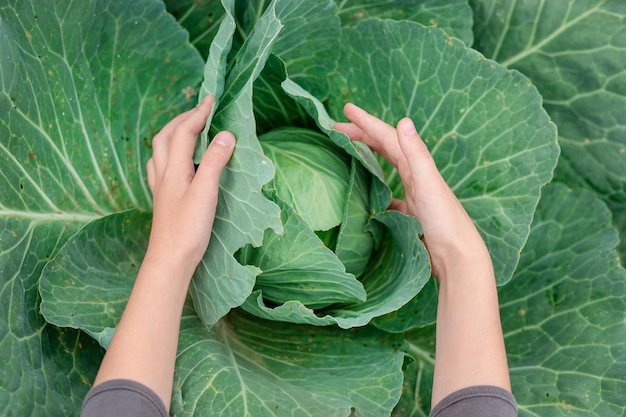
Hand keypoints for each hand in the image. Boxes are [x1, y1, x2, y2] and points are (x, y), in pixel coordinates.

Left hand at [145, 95, 234, 272]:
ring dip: (173, 133)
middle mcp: (163, 174)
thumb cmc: (188, 230)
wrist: (169, 261)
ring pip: (160, 150)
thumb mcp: (206, 193)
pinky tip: (174, 162)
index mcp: (174, 169)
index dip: (198, 113)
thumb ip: (215, 162)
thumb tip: (226, 134)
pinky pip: (159, 167)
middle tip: (202, 110)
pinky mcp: (162, 200)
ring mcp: (160, 187)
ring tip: (188, 129)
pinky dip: (168, 154)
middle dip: (183, 118)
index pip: (185, 132)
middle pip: (166, 136)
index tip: (213, 99)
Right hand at [333, 103, 487, 279]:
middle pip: (384, 149)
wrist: (457, 258)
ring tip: (346, 150)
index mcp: (417, 167)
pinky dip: (372, 189)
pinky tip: (361, 194)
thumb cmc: (445, 222)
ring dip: (365, 157)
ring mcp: (411, 196)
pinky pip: (384, 197)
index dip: (367, 123)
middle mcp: (415, 177)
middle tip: (336, 127)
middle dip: (361, 135)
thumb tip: (403, 121)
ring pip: (383, 170)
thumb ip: (417, 155)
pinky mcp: (408, 216)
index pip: (387, 138)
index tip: (346, 109)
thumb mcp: (429, 185)